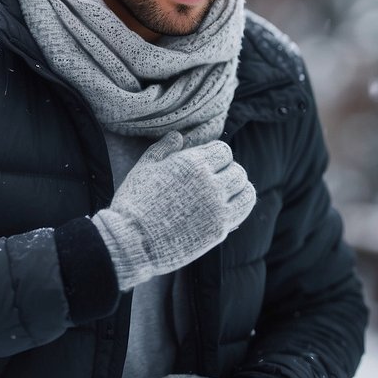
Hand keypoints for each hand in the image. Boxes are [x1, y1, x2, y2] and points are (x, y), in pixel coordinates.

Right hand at [91, 132, 255, 290]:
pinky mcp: (219, 230)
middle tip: (215, 180)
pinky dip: (240, 205)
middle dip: (228, 171)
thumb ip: (163, 149)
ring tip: (226, 192)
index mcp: (192, 164)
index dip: (216, 155)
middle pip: (237, 170)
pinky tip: (228, 206)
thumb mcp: (144, 168)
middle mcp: (209, 183)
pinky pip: (243, 210)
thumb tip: (178, 136)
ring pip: (245, 189)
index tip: (208, 163)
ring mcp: (217, 208)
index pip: (223, 151)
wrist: (132, 241)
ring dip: (238, 188)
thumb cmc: (134, 203)